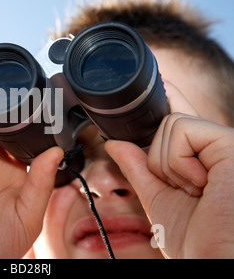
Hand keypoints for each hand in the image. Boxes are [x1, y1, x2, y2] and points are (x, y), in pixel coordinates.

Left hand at [105, 81, 233, 257]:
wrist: (216, 259)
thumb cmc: (198, 239)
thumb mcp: (158, 198)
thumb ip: (138, 168)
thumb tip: (116, 144)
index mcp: (203, 159)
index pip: (181, 121)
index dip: (170, 99)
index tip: (160, 80)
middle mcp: (216, 148)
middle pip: (166, 124)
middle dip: (160, 161)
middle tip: (186, 192)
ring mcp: (224, 143)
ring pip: (170, 125)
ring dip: (168, 166)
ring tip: (196, 192)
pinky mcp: (228, 142)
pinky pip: (180, 131)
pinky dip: (177, 162)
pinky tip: (201, 184)